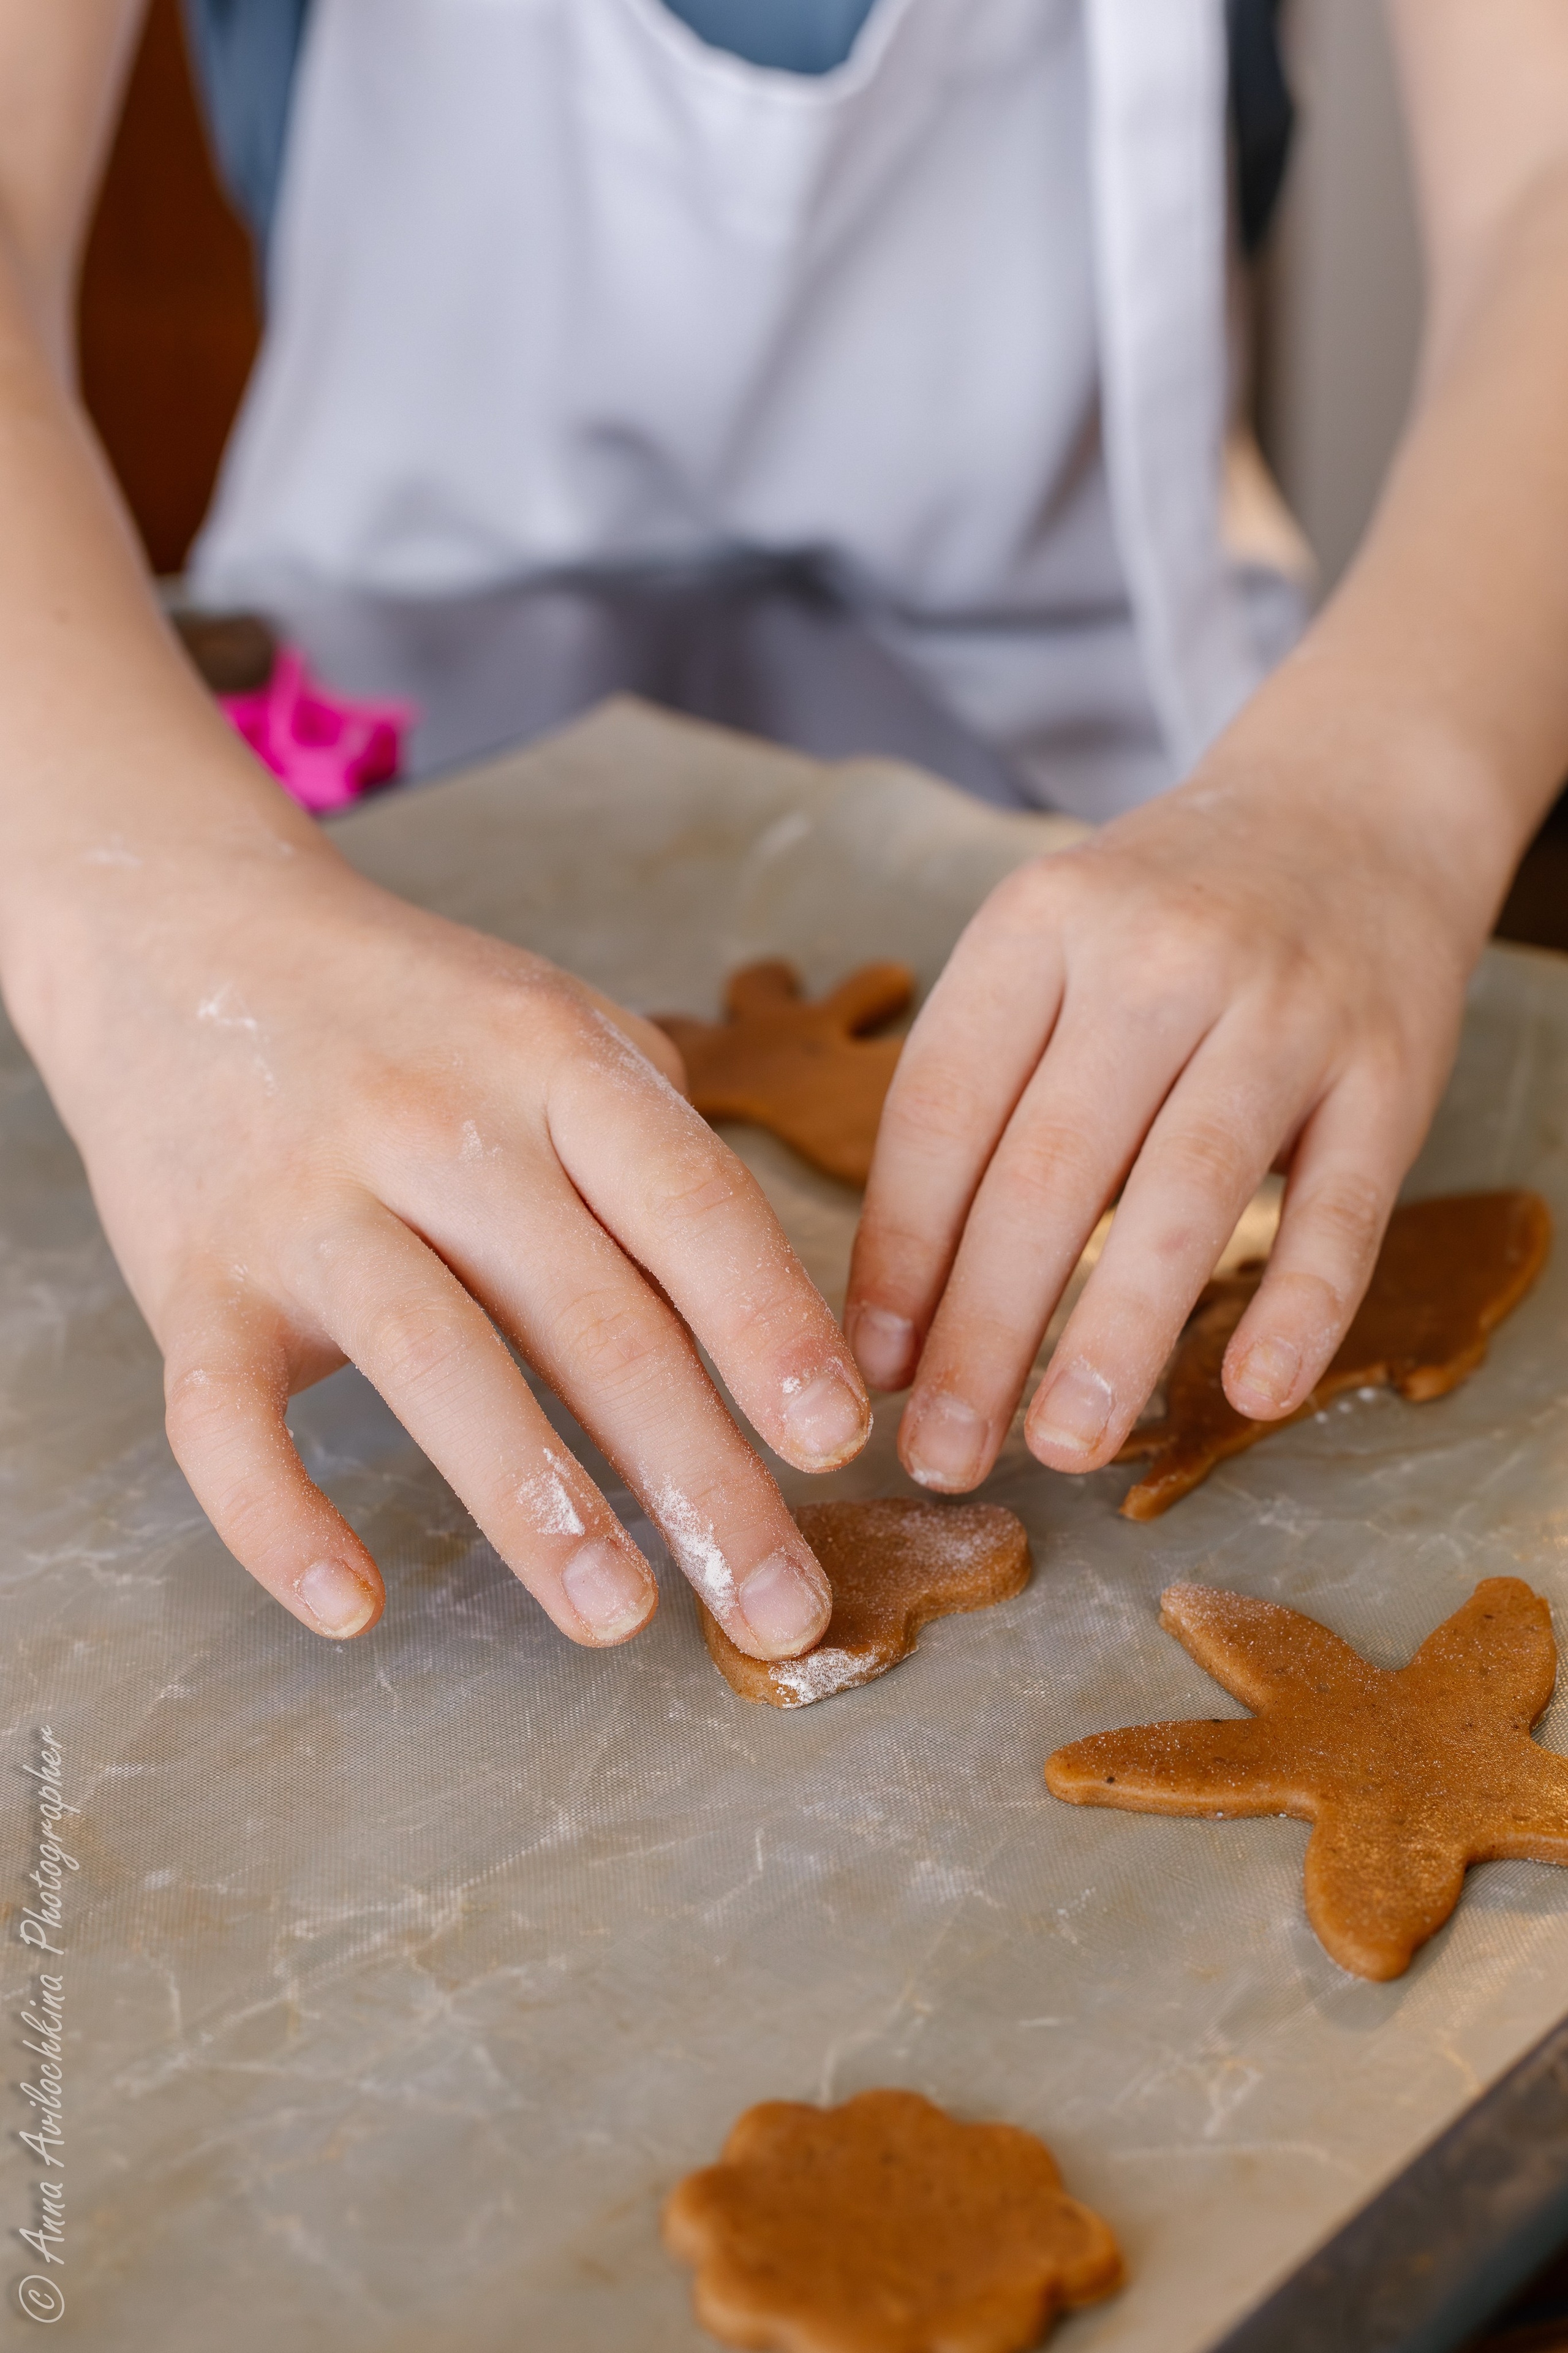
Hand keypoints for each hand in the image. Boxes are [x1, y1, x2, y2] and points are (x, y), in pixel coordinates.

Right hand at [9, 824, 869, 1652]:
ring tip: (618, 1620)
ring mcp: (308, 1201)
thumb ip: (662, 1157)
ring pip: (435, 1363)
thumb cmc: (413, 1015)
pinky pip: (222, 1416)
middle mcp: (437, 1124)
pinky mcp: (194, 1276)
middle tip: (777, 1609)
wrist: (180, 932)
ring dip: (534, 1506)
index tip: (837, 1442)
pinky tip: (352, 1610)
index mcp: (553, 1060)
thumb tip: (782, 1337)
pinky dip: (278, 1519)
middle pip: (590, 1312)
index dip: (769, 1325)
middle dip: (698, 1473)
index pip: (688, 1204)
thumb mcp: (558, 1029)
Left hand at [843, 706, 1513, 1490]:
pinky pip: (1341, 1206)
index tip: (869, 1370)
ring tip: (1062, 1448)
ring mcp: (1280, 1010)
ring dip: (1115, 1336)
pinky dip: (1299, 1305)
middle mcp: (1154, 958)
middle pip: (1047, 1169)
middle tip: (943, 1455)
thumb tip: (895, 1318)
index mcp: (1039, 927)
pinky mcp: (1390, 1067)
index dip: (899, 1254)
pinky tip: (1252, 1395)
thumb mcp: (1048, 955)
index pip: (942, 1112)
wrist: (1352, 809)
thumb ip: (976, 1105)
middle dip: (984, 1329)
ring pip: (1181, 1194)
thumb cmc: (1161, 921)